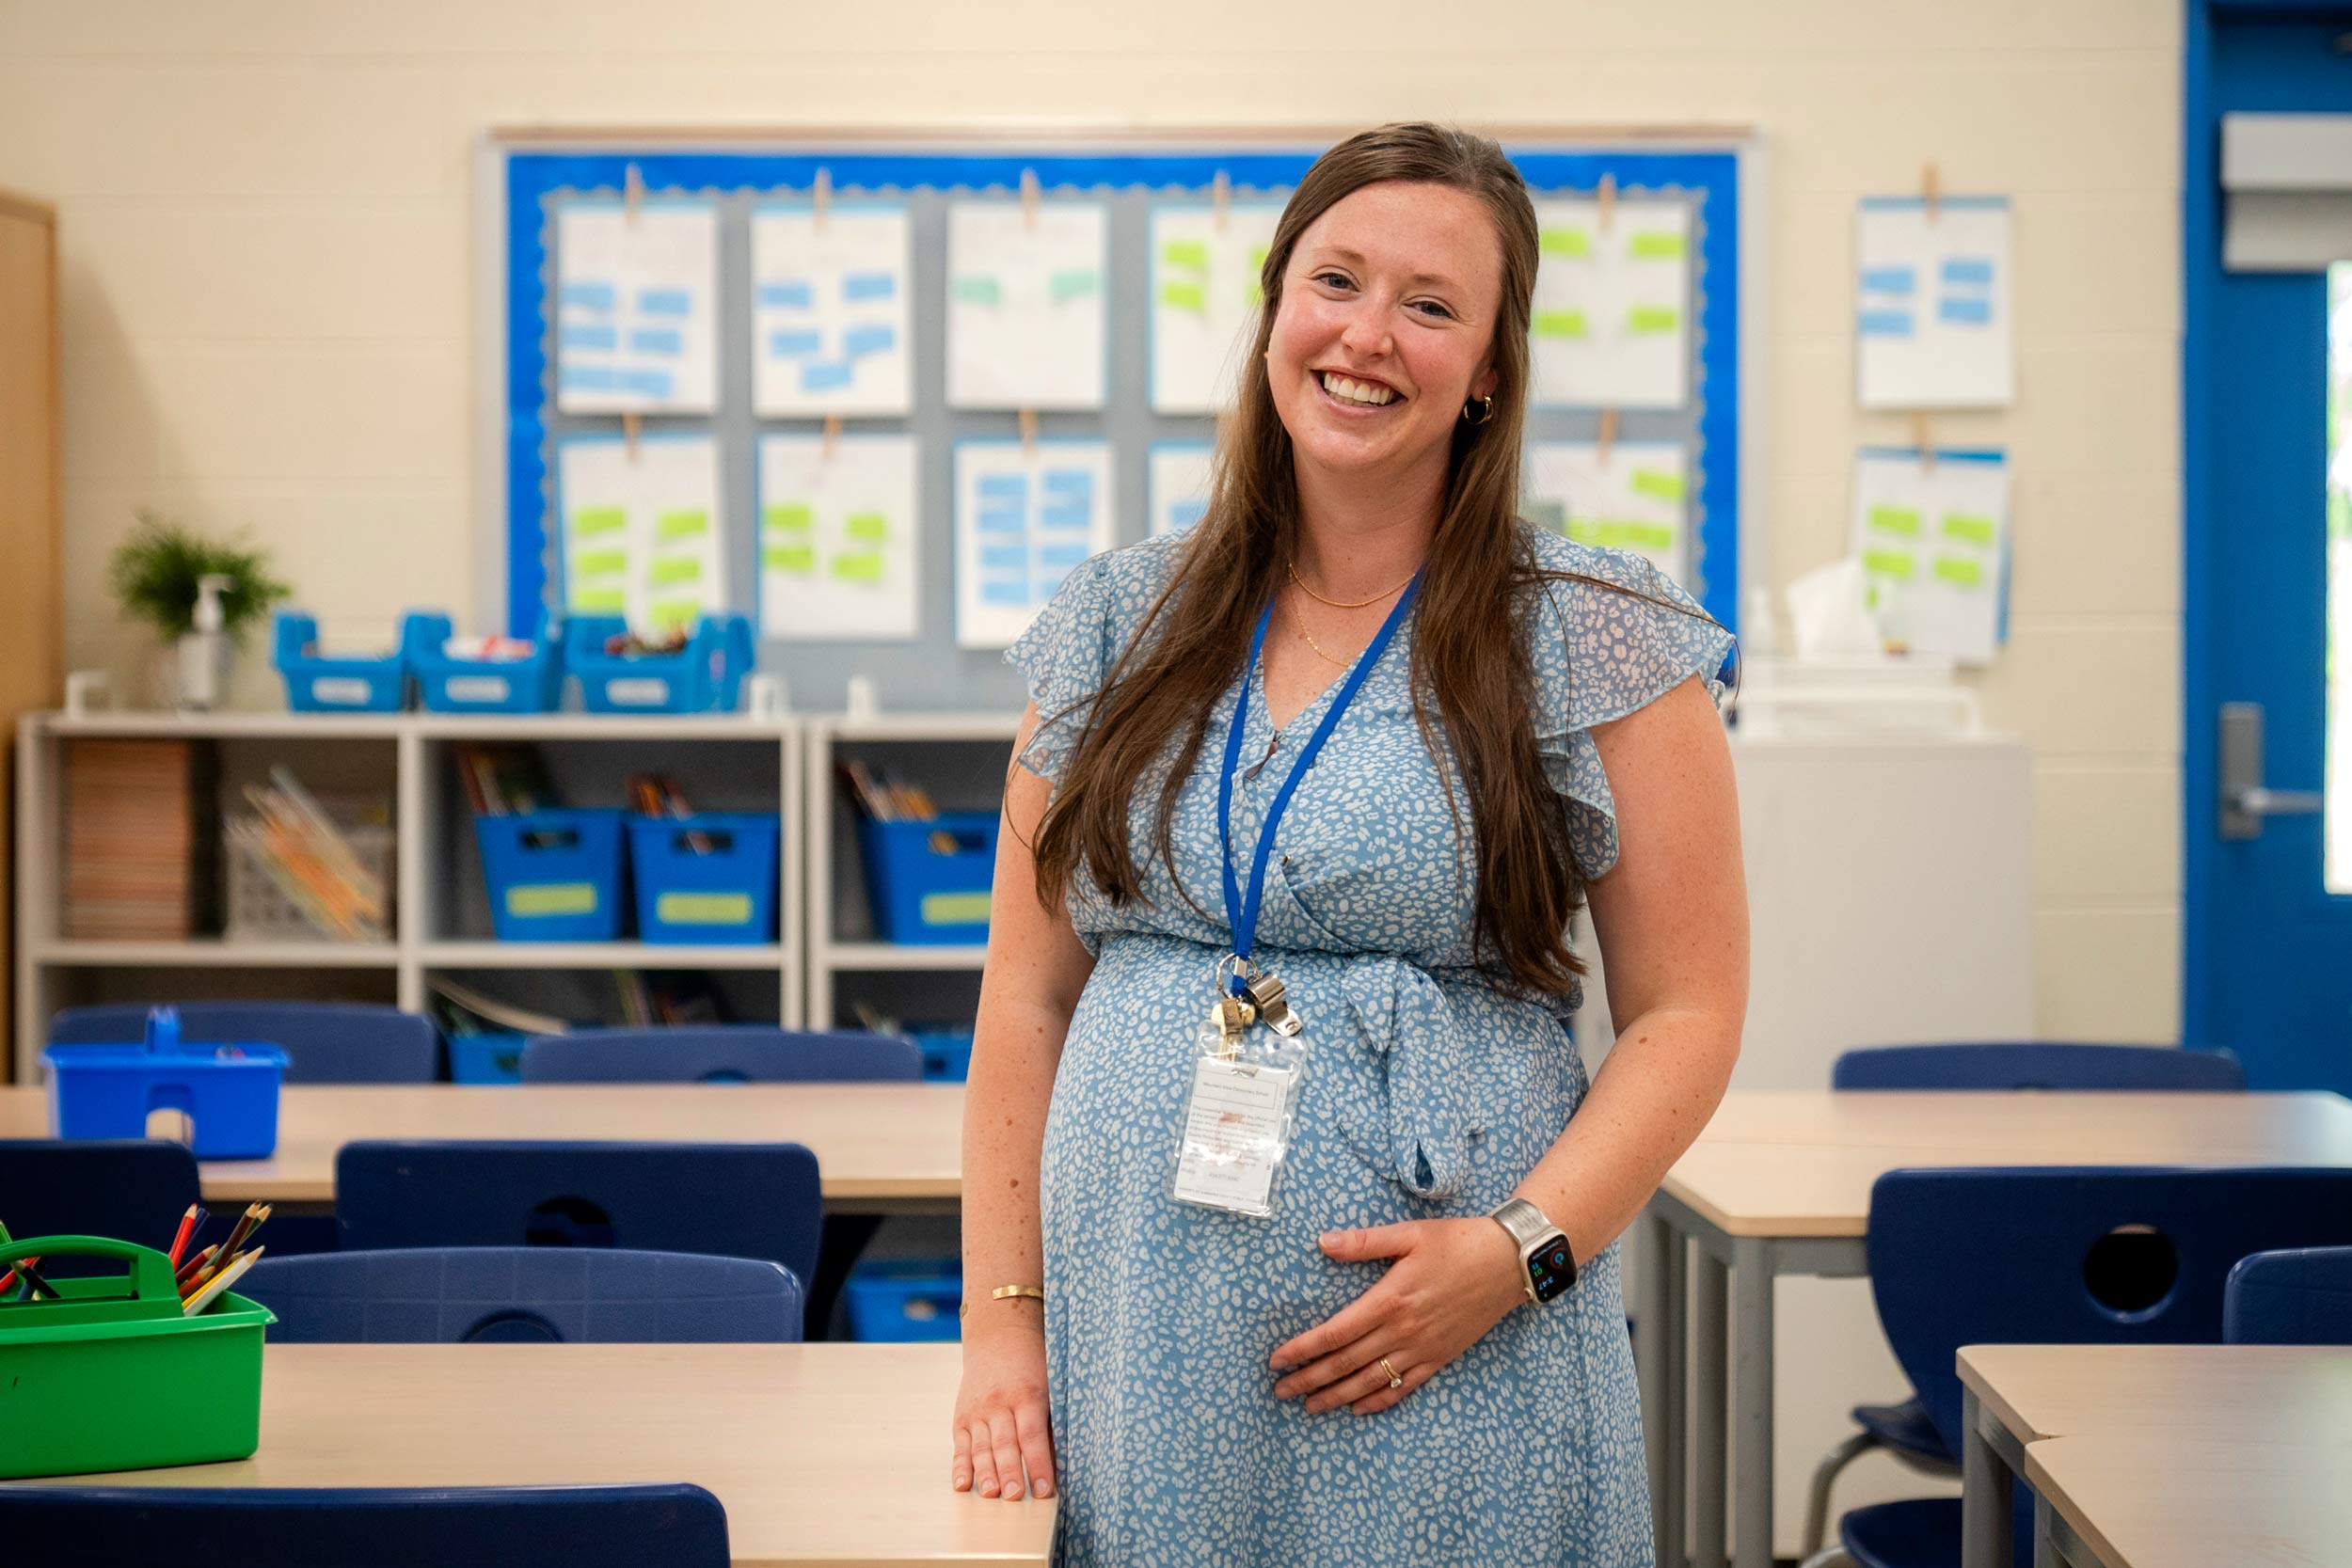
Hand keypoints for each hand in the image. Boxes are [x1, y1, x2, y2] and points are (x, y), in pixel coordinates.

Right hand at [951, 1317, 1055, 1500]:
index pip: (1032, 1434)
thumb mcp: (1049, 1388)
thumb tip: (1058, 1465)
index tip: (1045, 1490)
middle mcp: (998, 1404)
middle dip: (1010, 1472)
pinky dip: (960, 1467)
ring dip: (986, 1473)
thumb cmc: (1032, 1368)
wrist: (998, 1338)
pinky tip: (963, 1485)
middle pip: (1005, 1443)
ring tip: (991, 1495)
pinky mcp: (961, 1418)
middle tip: (1016, 1496)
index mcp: (1026, 1396)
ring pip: (981, 1447)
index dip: (1038, 1463)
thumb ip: (1050, 1424)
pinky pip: (960, 1446)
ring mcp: (977, 1411)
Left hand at [1269, 1217, 1525, 1415]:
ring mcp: (1422, 1349)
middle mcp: (1402, 1332)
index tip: (1276, 1360)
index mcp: (1389, 1300)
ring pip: (1371, 1382)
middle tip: (1279, 1392)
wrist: (1508, 1264)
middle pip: (1346, 1363)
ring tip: (1309, 1406)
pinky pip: (1404, 1387)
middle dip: (1310, 1380)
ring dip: (1336, 1397)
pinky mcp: (1440, 1358)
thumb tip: (1323, 1242)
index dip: (1303, 1349)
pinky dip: (1378, 1401)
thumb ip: (1364, 1242)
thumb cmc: (1457, 1243)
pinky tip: (1358, 1409)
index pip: (1335, 1333)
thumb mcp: (1409, 1234)